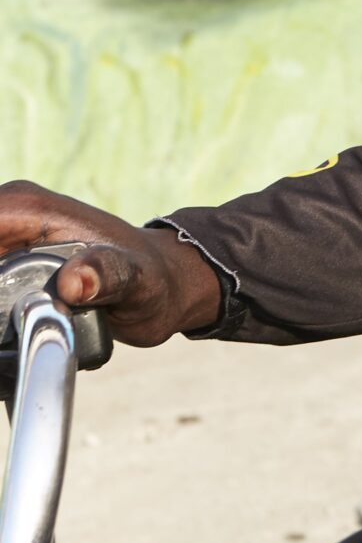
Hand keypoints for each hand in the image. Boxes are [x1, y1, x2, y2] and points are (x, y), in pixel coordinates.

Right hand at [0, 184, 220, 345]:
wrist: (164, 286)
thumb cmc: (153, 278)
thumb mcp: (136, 281)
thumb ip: (107, 276)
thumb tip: (75, 282)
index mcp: (26, 206)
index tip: (6, 301)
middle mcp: (7, 215)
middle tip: (12, 324)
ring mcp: (3, 240)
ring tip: (17, 328)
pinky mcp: (4, 263)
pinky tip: (9, 335)